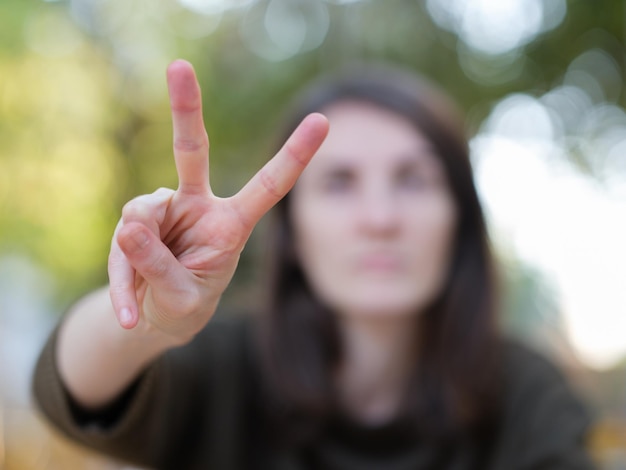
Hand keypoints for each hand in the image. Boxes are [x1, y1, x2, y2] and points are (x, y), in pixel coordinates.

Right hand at [108, 60, 327, 340]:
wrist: (155, 316)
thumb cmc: (184, 303)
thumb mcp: (180, 297)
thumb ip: (158, 266)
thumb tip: (128, 226)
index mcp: (232, 224)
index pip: (267, 186)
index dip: (294, 156)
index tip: (322, 120)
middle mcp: (200, 206)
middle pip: (192, 152)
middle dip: (185, 109)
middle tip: (179, 66)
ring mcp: (165, 209)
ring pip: (139, 212)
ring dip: (135, 256)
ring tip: (143, 291)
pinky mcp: (136, 220)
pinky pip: (121, 240)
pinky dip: (121, 280)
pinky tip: (128, 313)